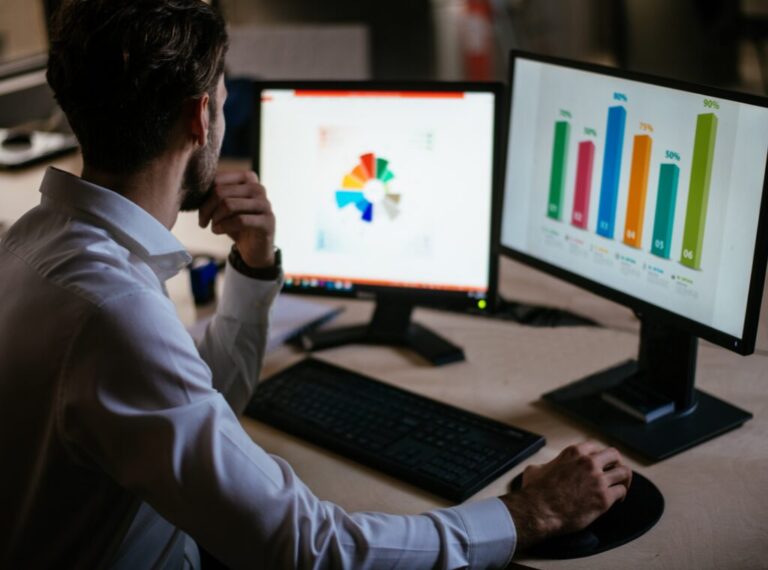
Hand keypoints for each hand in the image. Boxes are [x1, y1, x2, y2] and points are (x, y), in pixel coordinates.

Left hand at [198, 171, 275, 267]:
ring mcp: (265, 204)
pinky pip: (239, 220)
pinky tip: (218, 231)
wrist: (255, 248)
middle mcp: (258, 188)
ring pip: (228, 205)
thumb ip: (213, 193)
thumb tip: (193, 185)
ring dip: (215, 218)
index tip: (200, 211)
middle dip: (206, 209)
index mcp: (247, 178)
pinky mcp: (267, 221)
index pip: (217, 179)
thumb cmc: (236, 224)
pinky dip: (224, 226)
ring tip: (213, 227)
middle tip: (203, 222)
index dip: (202, 196)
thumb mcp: (223, 206)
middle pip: (220, 192)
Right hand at [500, 442, 631, 550]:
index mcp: (574, 453)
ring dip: (623, 479)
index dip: (599, 455)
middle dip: (616, 463)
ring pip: (623, 472)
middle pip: (614, 455)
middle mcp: (589, 463)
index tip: (600, 463)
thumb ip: (547, 464)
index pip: (595, 447)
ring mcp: (598, 480)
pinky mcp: (604, 498)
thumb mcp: (536, 469)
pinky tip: (617, 499)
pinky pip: (621, 491)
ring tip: (621, 485)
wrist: (539, 511)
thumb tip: (546, 468)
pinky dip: (621, 495)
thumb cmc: (535, 492)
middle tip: (615, 472)